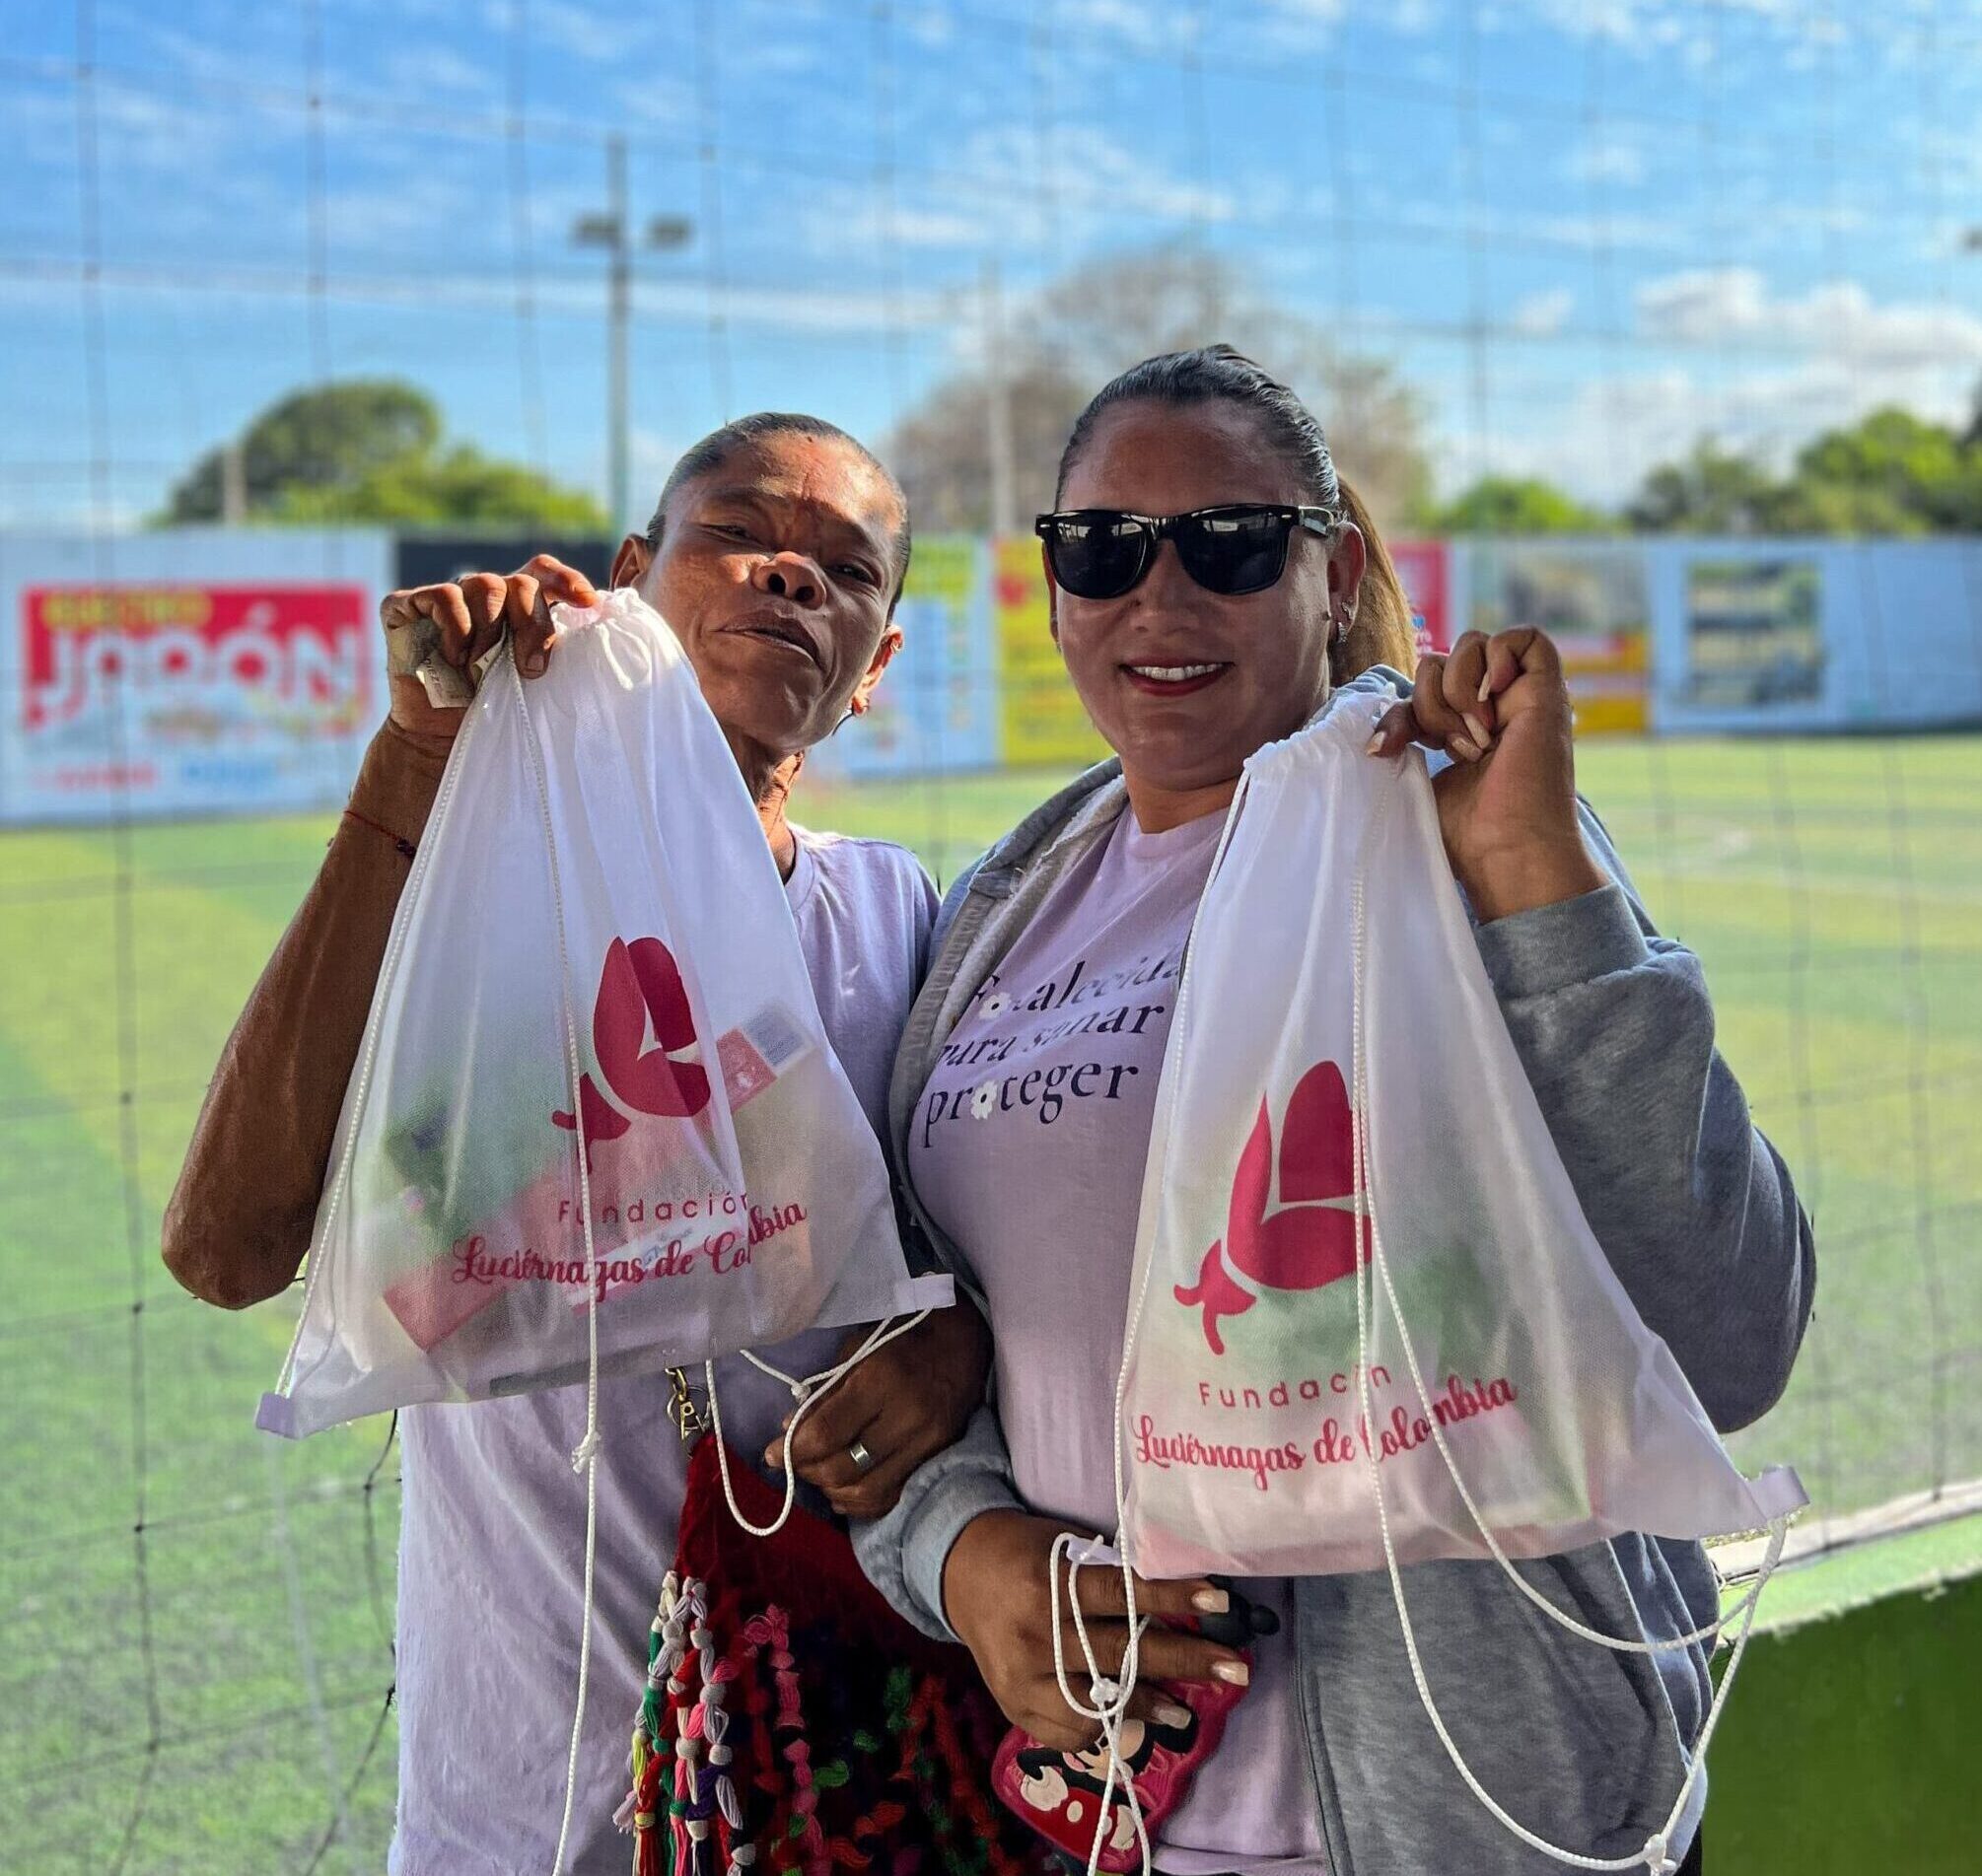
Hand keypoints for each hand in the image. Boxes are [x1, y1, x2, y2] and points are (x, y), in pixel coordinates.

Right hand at [378, 554, 598, 744]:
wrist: (440, 736)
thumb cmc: (491, 704)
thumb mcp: (528, 673)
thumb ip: (548, 642)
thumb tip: (593, 616)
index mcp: (516, 603)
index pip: (544, 573)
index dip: (567, 581)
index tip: (587, 603)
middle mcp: (483, 592)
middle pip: (522, 582)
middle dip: (533, 624)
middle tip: (531, 668)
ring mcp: (446, 595)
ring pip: (486, 586)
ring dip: (493, 631)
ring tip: (483, 667)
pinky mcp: (407, 603)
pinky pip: (445, 597)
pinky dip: (457, 629)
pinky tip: (454, 658)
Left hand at [765, 1300, 994, 1520]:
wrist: (961, 1344)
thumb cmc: (900, 1339)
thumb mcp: (857, 1352)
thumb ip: (824, 1394)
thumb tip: (789, 1431)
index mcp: (881, 1380)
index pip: (826, 1433)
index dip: (792, 1450)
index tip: (772, 1454)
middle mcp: (906, 1416)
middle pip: (843, 1468)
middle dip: (808, 1471)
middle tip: (793, 1463)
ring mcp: (926, 1442)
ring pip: (866, 1490)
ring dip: (831, 1490)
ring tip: (817, 1475)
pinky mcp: (936, 1457)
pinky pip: (891, 1496)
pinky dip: (860, 1501)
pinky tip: (843, 1491)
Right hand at [942, 1509, 1247, 1751]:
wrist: (956, 1571)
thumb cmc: (1023, 1549)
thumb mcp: (1064, 1546)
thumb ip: (1108, 1574)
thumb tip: (1176, 1598)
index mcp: (1047, 1583)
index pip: (1122, 1594)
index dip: (1173, 1600)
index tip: (1220, 1602)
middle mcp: (1035, 1636)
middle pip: (1121, 1654)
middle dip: (1185, 1661)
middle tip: (1235, 1668)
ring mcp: (1022, 1679)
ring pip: (1098, 1703)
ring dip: (1150, 1707)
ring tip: (1186, 1711)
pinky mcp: (1013, 1708)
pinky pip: (1069, 1731)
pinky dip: (1105, 1728)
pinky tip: (1131, 1722)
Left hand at [1367, 626, 1604, 921]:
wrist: (1507, 851)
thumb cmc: (1468, 832)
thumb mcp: (1417, 774)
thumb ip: (1408, 734)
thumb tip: (1377, 732)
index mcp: (1465, 729)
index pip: (1420, 689)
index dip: (1399, 710)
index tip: (1389, 749)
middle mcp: (1494, 710)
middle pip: (1441, 658)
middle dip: (1428, 698)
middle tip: (1449, 747)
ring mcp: (1521, 700)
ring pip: (1473, 642)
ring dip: (1455, 685)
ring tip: (1472, 735)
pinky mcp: (1548, 693)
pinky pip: (1527, 637)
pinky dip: (1498, 655)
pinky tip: (1491, 696)